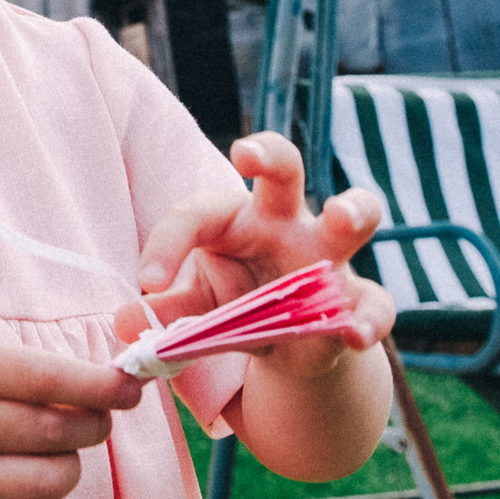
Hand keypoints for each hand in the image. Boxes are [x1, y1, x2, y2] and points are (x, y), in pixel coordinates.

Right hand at [0, 336, 142, 498]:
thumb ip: (24, 372)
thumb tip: (108, 391)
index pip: (44, 379)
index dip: (98, 384)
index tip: (131, 385)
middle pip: (56, 431)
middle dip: (95, 423)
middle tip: (98, 416)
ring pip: (51, 481)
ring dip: (72, 464)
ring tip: (59, 450)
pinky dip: (44, 495)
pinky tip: (22, 474)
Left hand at [127, 132, 398, 380]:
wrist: (286, 345)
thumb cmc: (232, 305)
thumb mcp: (196, 309)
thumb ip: (166, 314)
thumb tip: (126, 322)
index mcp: (235, 219)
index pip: (200, 213)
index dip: (169, 242)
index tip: (146, 282)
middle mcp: (285, 223)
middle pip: (283, 167)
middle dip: (268, 153)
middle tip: (245, 153)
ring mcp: (328, 257)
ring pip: (354, 214)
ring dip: (352, 208)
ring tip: (342, 215)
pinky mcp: (356, 300)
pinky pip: (373, 301)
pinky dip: (369, 318)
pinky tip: (356, 335)